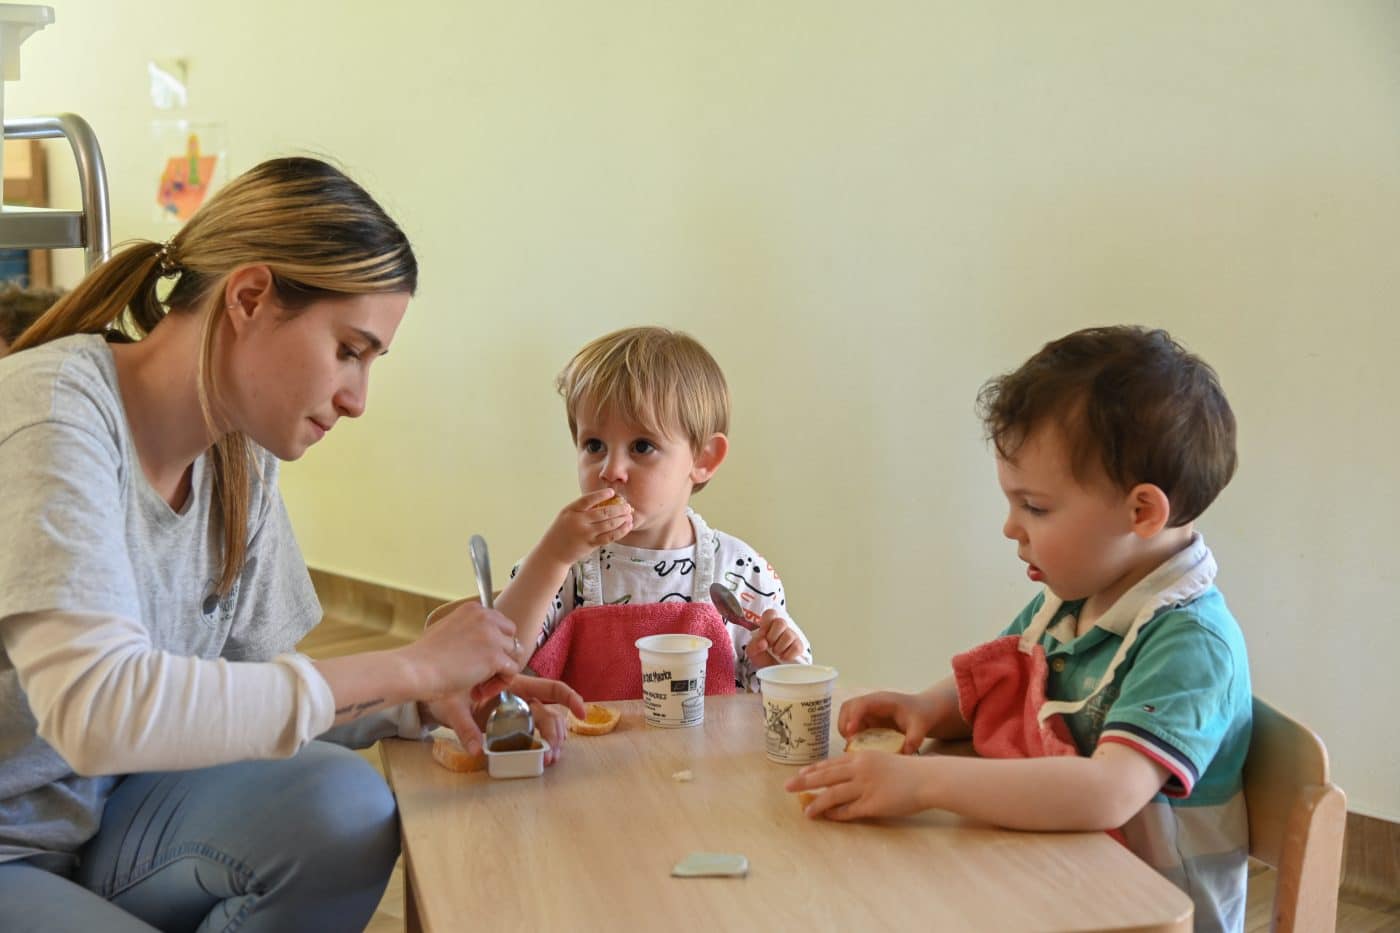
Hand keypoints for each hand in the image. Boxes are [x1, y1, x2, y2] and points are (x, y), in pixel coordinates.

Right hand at [404, 600, 517, 700]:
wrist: (416, 669)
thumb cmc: (423, 656)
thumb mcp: (446, 628)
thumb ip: (466, 629)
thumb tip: (478, 642)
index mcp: (474, 609)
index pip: (501, 625)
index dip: (494, 646)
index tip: (478, 661)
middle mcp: (486, 618)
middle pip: (512, 639)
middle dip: (501, 658)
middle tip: (482, 676)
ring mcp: (492, 636)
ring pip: (514, 656)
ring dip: (500, 674)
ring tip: (479, 686)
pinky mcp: (495, 657)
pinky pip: (512, 672)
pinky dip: (499, 685)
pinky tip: (479, 691)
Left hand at [427, 675, 585, 764]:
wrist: (432, 689)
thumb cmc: (445, 692)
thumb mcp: (453, 708)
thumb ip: (466, 728)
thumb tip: (478, 752)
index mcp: (512, 685)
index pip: (550, 688)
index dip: (570, 698)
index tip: (583, 713)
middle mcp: (520, 698)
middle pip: (549, 713)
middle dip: (555, 734)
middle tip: (550, 755)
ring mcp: (517, 711)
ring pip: (546, 723)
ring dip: (551, 741)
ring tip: (548, 759)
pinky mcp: (511, 724)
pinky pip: (534, 732)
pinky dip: (540, 744)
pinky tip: (540, 757)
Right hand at [536, 489, 632, 566]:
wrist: (553, 552)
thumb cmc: (562, 531)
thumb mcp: (566, 515)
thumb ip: (581, 509)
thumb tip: (604, 500)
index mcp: (571, 510)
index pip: (588, 500)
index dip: (601, 495)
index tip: (612, 492)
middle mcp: (578, 521)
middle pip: (603, 512)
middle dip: (619, 509)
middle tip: (628, 506)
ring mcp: (585, 533)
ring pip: (608, 524)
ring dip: (622, 519)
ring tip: (630, 515)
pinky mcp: (590, 544)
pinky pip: (609, 537)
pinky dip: (620, 531)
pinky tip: (627, 526)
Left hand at [745, 609, 804, 666]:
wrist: (771, 671)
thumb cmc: (763, 658)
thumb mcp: (752, 652)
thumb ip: (753, 645)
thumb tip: (763, 642)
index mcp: (769, 625)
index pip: (771, 613)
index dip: (766, 623)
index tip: (762, 635)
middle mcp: (782, 628)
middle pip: (781, 622)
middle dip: (772, 636)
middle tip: (770, 646)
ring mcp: (792, 636)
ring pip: (788, 635)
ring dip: (779, 647)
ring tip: (776, 653)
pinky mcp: (799, 646)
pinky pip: (796, 647)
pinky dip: (788, 654)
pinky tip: (783, 657)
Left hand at [785, 751, 932, 820]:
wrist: (926, 778)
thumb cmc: (906, 770)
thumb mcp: (880, 760)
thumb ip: (861, 766)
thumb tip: (843, 774)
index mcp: (860, 756)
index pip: (830, 763)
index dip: (813, 770)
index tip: (800, 774)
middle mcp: (859, 769)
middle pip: (825, 776)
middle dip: (804, 782)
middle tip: (788, 787)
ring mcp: (865, 787)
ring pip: (833, 795)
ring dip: (817, 803)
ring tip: (806, 811)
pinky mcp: (873, 804)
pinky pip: (849, 811)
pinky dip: (836, 814)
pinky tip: (827, 817)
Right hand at [836, 690, 940, 754]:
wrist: (924, 711)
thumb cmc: (921, 714)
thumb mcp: (920, 727)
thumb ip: (913, 739)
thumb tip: (904, 753)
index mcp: (883, 700)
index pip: (862, 704)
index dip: (854, 717)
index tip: (851, 733)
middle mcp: (872, 704)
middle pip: (848, 708)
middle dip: (845, 724)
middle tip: (850, 743)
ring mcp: (868, 712)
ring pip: (847, 717)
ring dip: (846, 731)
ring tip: (853, 747)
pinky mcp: (868, 721)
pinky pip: (853, 727)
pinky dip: (852, 737)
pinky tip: (859, 748)